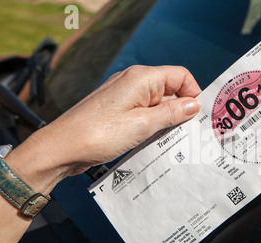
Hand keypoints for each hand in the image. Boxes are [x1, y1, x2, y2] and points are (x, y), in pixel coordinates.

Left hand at [5, 65, 201, 193]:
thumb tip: (194, 105)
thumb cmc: (97, 134)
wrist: (61, 148)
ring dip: (168, 120)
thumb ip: (171, 113)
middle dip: (182, 109)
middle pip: (170, 90)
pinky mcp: (119, 111)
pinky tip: (155, 141)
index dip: (193, 93)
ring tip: (172, 140)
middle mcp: (133, 82)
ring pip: (158, 104)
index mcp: (141, 78)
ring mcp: (125, 97)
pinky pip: (145, 114)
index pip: (180, 76)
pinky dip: (154, 125)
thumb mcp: (142, 125)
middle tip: (189, 133)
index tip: (198, 116)